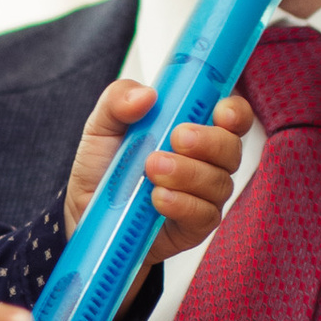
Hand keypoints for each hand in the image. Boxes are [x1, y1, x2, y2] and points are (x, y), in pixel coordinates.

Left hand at [63, 82, 250, 250]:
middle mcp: (206, 160)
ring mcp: (204, 194)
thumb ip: (118, 101)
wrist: (85, 213)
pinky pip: (205, 215)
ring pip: (220, 182)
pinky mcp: (195, 226)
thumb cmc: (104, 166)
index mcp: (193, 127)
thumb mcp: (102, 125)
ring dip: (188, 173)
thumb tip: (147, 94)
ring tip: (152, 169)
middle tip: (177, 139)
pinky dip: (183, 204)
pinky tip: (159, 198)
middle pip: (231, 148)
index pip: (232, 115)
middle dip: (209, 141)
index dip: (235, 112)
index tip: (221, 112)